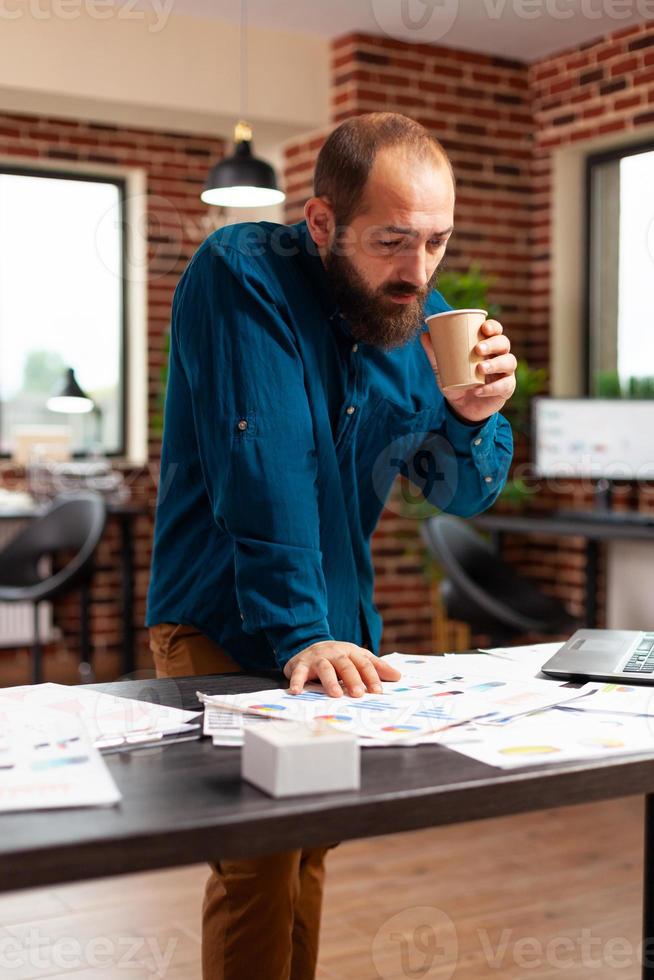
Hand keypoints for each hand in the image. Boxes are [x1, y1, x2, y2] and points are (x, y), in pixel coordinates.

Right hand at [283, 640, 401, 697]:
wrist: (308, 643)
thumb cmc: (337, 657)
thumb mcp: (358, 658)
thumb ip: (376, 667)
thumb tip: (397, 676)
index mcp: (351, 651)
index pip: (364, 664)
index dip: (371, 677)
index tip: (378, 691)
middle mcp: (334, 653)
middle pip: (345, 665)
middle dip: (353, 679)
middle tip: (359, 694)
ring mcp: (317, 658)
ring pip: (325, 668)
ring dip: (330, 681)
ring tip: (335, 694)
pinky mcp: (301, 664)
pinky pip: (298, 673)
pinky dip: (297, 681)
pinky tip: (296, 691)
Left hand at [420, 319, 516, 423]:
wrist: (461, 408)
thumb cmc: (457, 382)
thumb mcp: (444, 368)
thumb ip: (435, 353)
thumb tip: (424, 335)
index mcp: (487, 347)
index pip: (496, 331)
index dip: (493, 327)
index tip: (483, 328)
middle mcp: (499, 356)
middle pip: (504, 343)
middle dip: (494, 343)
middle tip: (478, 349)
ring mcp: (505, 373)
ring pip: (509, 362)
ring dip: (495, 364)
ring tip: (480, 368)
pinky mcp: (506, 389)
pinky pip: (504, 386)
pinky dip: (491, 388)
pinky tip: (479, 390)